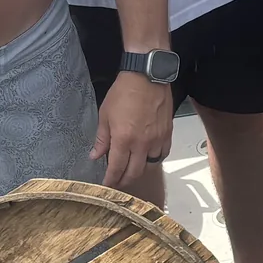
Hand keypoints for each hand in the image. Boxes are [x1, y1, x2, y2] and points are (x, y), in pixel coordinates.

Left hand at [93, 71, 173, 192]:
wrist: (147, 77)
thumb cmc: (123, 92)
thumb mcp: (105, 115)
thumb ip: (102, 139)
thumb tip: (95, 155)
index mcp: (123, 139)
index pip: (116, 168)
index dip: (111, 180)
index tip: (106, 185)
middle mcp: (142, 143)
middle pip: (134, 173)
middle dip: (124, 181)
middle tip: (118, 182)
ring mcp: (157, 139)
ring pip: (149, 165)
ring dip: (139, 170)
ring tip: (131, 170)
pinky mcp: (167, 133)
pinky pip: (162, 154)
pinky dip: (154, 159)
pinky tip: (148, 157)